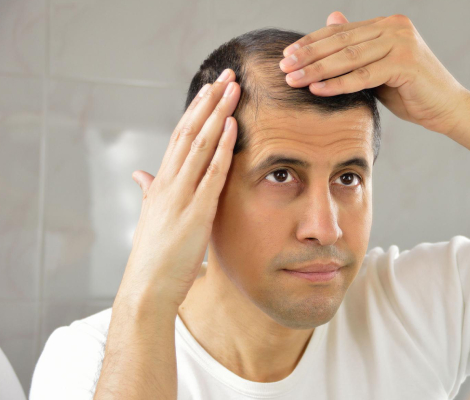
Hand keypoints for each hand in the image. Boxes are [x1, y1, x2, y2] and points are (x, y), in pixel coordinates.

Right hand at [120, 69, 239, 308]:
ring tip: (233, 88)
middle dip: (209, 101)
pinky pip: (211, 172)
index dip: (197, 110)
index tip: (211, 88)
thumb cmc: (155, 258)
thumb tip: (139, 172)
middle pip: (189, 130)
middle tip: (227, 75)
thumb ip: (149, 191)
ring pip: (199, 143)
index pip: (180, 136)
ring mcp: (180, 195)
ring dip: (218, 113)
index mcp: (161, 183)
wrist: (147, 289)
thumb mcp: (152, 217)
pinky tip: (233, 126)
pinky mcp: (194, 211)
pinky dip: (222, 147)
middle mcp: (168, 183)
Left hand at [279, 11, 469, 135]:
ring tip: (293, 80)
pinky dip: (338, 83)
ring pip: (349, 57)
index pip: (341, 32)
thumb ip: (356, 51)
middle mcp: (395, 27)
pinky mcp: (405, 63)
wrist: (448, 109)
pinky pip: (363, 75)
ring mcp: (402, 43)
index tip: (287, 55)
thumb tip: (329, 21)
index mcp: (388, 24)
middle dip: (309, 56)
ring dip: (317, 69)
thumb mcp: (378, 69)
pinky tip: (317, 89)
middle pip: (341, 42)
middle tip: (284, 67)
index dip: (311, 43)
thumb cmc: (412, 93)